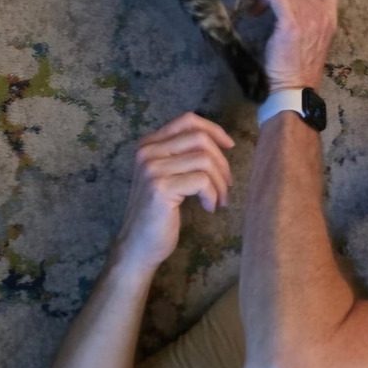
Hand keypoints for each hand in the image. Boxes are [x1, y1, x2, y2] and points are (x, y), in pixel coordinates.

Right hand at [114, 112, 234, 272]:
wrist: (138, 247)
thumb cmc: (158, 214)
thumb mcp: (168, 177)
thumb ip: (183, 156)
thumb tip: (220, 143)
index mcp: (148, 145)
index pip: (187, 120)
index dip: (214, 129)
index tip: (229, 145)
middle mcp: (147, 152)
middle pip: (200, 139)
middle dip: (222, 162)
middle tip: (227, 185)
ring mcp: (152, 169)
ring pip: (204, 160)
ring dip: (220, 182)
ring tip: (220, 200)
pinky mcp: (161, 187)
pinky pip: (202, 181)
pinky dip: (213, 195)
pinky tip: (209, 208)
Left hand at [254, 0, 342, 91]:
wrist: (296, 88)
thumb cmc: (299, 66)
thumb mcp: (312, 37)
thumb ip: (306, 15)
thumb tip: (286, 0)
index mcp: (331, 14)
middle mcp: (323, 12)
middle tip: (263, 1)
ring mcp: (309, 16)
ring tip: (257, 8)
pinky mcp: (292, 22)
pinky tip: (256, 3)